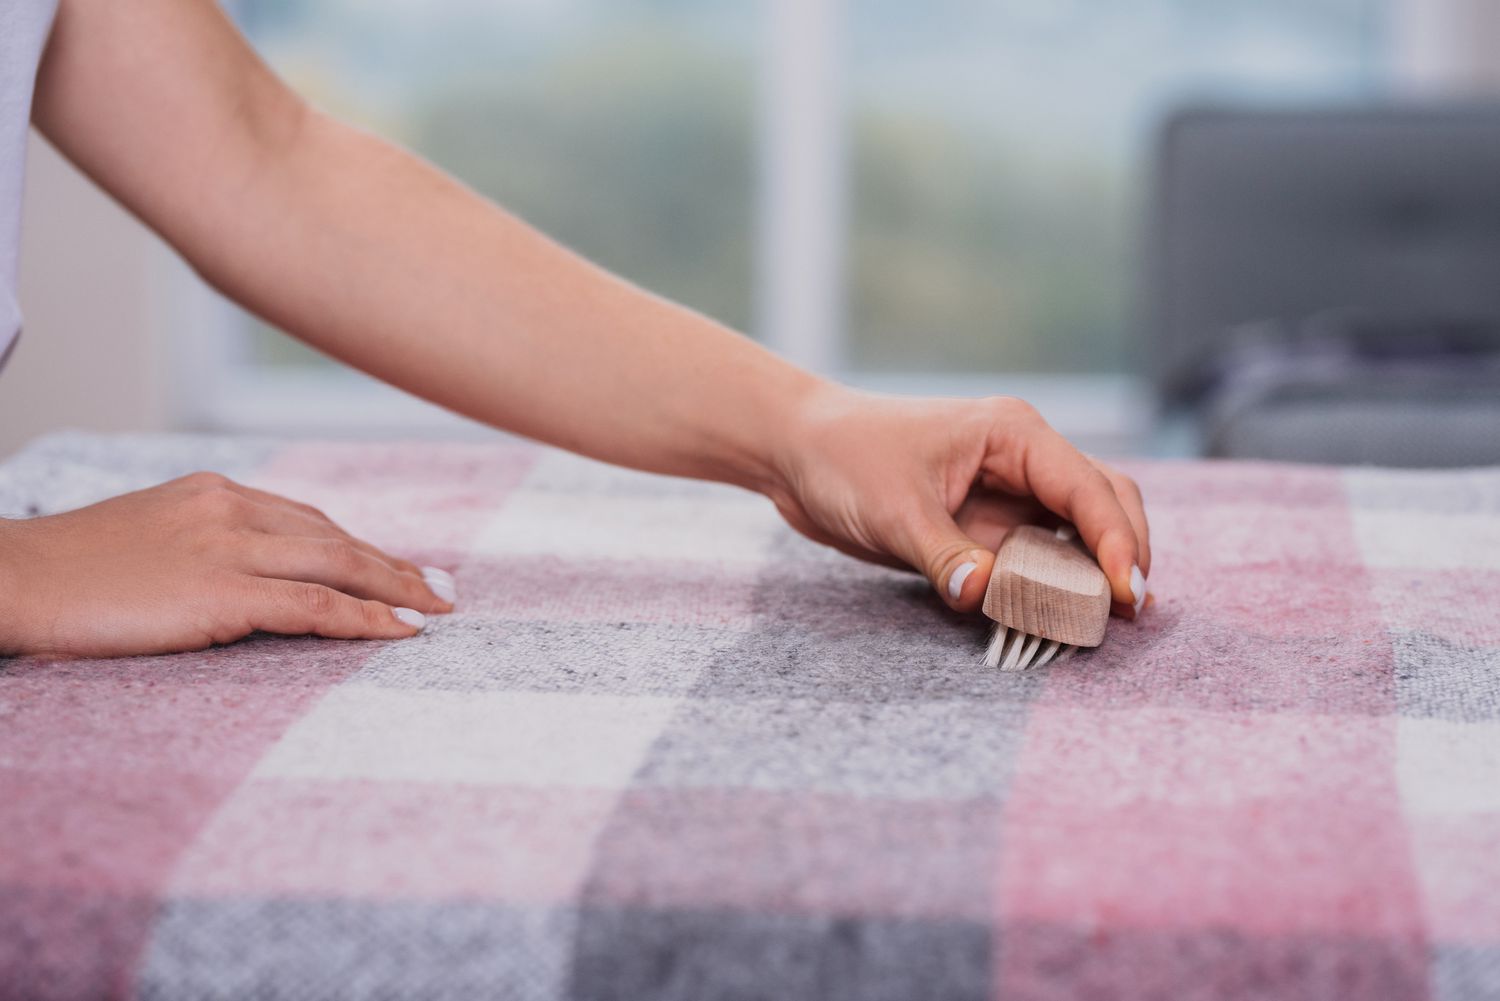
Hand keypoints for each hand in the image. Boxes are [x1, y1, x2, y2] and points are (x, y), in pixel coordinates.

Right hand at [0, 472, 454, 657]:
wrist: (12, 578)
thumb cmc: (69, 571)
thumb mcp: (148, 540)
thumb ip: (205, 548)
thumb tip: (251, 583)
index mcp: (214, 492)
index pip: (308, 520)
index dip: (360, 547)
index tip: (396, 568)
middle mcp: (230, 509)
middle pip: (336, 537)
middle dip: (395, 567)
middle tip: (442, 591)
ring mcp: (227, 548)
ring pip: (337, 565)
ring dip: (397, 590)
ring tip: (436, 612)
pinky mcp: (220, 592)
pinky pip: (313, 605)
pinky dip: (364, 618)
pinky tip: (398, 632)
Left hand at [768, 386, 1150, 615]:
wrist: (797, 451)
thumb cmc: (844, 458)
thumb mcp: (893, 511)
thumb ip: (945, 556)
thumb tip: (988, 595)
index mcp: (1011, 434)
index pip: (1088, 487)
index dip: (1116, 540)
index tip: (1128, 592)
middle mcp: (1021, 457)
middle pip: (1104, 500)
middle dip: (1125, 551)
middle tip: (1133, 611)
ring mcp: (1007, 490)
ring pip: (1078, 528)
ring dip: (1097, 570)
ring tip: (1113, 620)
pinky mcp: (986, 522)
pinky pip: (1038, 553)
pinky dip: (1057, 582)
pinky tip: (1065, 614)